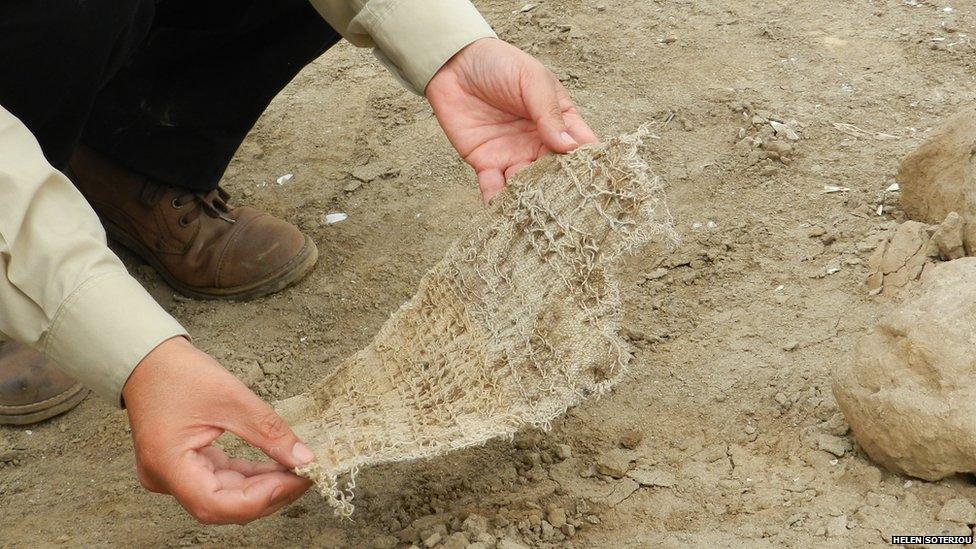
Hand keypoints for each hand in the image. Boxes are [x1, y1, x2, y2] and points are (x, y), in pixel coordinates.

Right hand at [122, 337, 313, 523]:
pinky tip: (275, 466)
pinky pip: (220, 480)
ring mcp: (173, 475)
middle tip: (303, 475)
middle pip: (223, 505)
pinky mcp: (184, 466)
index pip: (216, 504)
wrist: (148, 358)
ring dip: (262, 486)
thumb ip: (268, 431)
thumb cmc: (177, 373)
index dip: (260, 498)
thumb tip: (303, 458)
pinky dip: (248, 475)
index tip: (295, 480)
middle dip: (268, 493)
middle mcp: (165, 478)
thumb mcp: (232, 398)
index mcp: (168, 465)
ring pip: (225, 495)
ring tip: (294, 470)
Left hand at [426, 38, 597, 201]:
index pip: (580, 148)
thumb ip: (548, 112)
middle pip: (555, 175)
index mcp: (559, 122)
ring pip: (527, 187)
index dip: (589, 166)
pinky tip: (506, 216)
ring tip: (539, 219)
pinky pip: (494, 189)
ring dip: (531, 202)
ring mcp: (513, 156)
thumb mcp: (531, 80)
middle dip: (561, 193)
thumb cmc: (499, 64)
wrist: (454, 64)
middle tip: (569, 213)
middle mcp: (539, 144)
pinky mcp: (485, 164)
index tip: (598, 185)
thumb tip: (569, 146)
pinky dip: (499, 203)